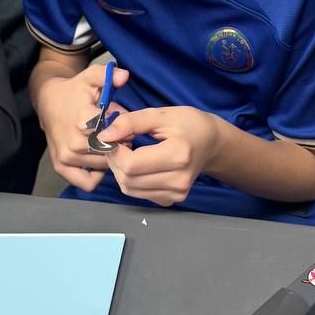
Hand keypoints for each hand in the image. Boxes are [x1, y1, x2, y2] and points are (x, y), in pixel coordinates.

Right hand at [36, 64, 129, 190]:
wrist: (48, 102)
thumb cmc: (74, 91)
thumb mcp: (91, 77)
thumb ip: (108, 75)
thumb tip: (124, 76)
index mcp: (83, 120)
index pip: (116, 134)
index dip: (125, 130)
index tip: (125, 124)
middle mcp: (74, 142)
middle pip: (112, 152)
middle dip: (121, 144)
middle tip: (121, 135)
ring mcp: (67, 157)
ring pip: (104, 166)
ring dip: (111, 157)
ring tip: (109, 142)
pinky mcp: (61, 167)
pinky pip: (87, 182)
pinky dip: (97, 175)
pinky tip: (99, 159)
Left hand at [99, 105, 220, 206]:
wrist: (211, 143)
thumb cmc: (188, 124)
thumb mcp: (160, 115)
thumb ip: (130, 122)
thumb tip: (103, 137)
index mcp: (178, 155)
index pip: (131, 164)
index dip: (114, 151)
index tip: (114, 137)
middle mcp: (178, 180)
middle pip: (127, 179)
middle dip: (115, 160)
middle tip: (119, 143)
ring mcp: (176, 194)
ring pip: (129, 189)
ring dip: (120, 171)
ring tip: (128, 152)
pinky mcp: (172, 200)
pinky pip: (138, 193)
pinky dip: (131, 179)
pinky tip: (139, 164)